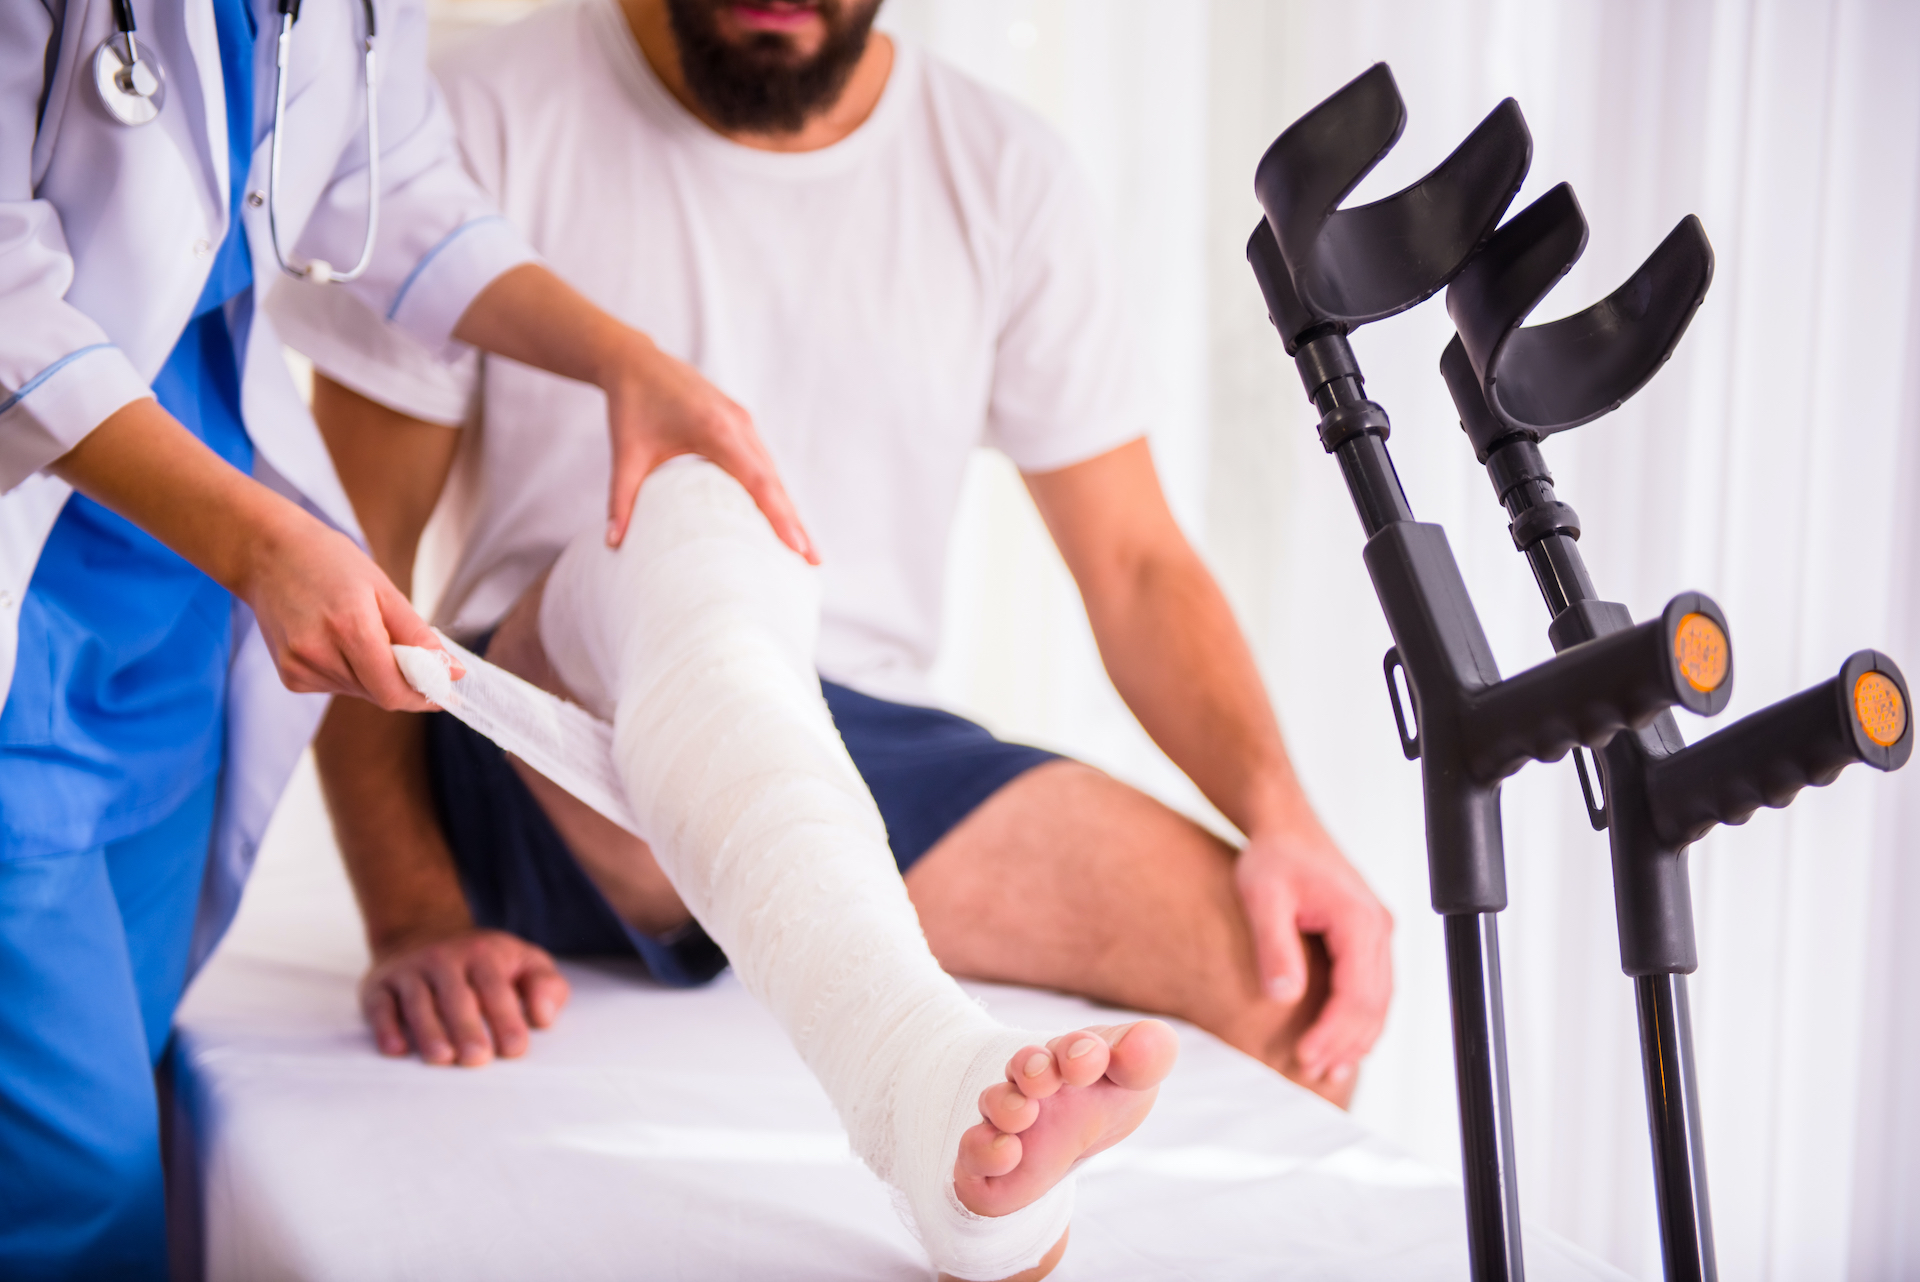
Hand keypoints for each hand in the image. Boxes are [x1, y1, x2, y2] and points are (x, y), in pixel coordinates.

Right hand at [239, 505, 461, 711]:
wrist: (266, 553)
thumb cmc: (329, 562)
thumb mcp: (383, 589)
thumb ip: (419, 636)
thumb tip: (453, 672)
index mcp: (349, 628)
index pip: (392, 691)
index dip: (423, 696)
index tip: (444, 690)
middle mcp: (319, 654)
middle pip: (379, 693)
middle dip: (402, 679)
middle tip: (406, 648)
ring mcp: (299, 668)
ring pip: (359, 692)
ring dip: (375, 674)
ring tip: (360, 631)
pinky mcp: (289, 677)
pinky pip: (336, 687)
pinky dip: (350, 672)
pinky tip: (336, 640)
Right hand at [360, 929, 569, 1066]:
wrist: (422, 932)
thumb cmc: (486, 963)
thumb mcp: (525, 962)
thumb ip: (547, 986)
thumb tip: (543, 1016)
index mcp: (484, 954)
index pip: (496, 987)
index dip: (506, 1017)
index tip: (515, 1048)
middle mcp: (444, 958)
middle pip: (457, 996)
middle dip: (468, 1028)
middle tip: (477, 1058)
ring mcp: (410, 970)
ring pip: (419, 1001)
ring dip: (429, 1030)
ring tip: (442, 1058)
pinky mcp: (380, 985)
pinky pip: (381, 1005)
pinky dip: (386, 1027)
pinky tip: (396, 1049)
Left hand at [599, 334, 814, 558]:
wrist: (636, 361)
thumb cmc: (631, 406)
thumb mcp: (626, 453)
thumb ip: (621, 499)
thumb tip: (613, 544)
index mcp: (716, 429)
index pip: (757, 480)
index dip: (779, 515)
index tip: (797, 546)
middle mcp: (739, 425)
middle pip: (775, 482)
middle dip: (795, 522)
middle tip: (812, 562)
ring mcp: (744, 423)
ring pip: (773, 473)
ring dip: (788, 509)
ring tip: (803, 549)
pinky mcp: (741, 424)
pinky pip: (764, 463)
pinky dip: (775, 492)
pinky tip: (780, 517)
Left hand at [1235, 819, 1392, 1087]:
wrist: (1284, 825)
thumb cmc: (1273, 856)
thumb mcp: (1262, 898)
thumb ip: (1275, 946)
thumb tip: (1285, 996)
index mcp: (1358, 919)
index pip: (1357, 993)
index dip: (1334, 1032)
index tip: (1306, 1057)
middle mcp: (1378, 927)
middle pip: (1374, 1003)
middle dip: (1346, 1043)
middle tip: (1313, 1072)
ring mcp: (1377, 932)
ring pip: (1379, 1000)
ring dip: (1356, 1038)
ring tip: (1327, 1069)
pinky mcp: (1366, 936)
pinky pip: (1372, 986)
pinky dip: (1359, 1018)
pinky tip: (1339, 1042)